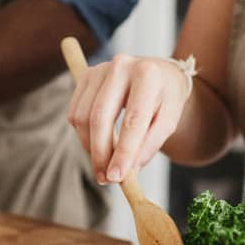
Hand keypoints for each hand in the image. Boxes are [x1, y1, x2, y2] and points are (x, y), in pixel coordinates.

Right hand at [67, 54, 188, 184]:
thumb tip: (128, 171)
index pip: (133, 120)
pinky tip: (98, 143)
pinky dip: (83, 134)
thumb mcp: (169, 121)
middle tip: (105, 178)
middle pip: (100, 117)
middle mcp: (121, 66)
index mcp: (148, 76)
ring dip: (89, 146)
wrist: (159, 74)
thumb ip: (150, 144)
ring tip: (103, 163)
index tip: (117, 177)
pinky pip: (75, 112)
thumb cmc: (166, 99)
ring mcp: (100, 69)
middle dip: (100, 152)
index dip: (124, 152)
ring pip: (83, 116)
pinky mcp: (86, 76)